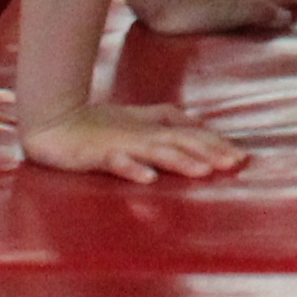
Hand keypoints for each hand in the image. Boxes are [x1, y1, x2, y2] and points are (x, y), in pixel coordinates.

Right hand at [19, 100, 247, 184]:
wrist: (54, 124)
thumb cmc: (96, 123)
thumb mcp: (137, 118)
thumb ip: (167, 117)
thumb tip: (198, 119)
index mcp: (152, 127)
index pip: (191, 134)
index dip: (216, 143)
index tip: (242, 156)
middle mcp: (141, 134)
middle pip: (181, 142)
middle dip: (209, 153)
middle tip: (235, 164)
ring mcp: (121, 144)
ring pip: (155, 152)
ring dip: (180, 161)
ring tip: (203, 172)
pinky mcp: (98, 155)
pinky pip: (117, 163)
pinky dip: (133, 169)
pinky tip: (149, 179)